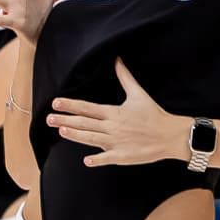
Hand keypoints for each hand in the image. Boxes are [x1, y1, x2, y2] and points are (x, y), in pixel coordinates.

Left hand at [46, 59, 188, 167]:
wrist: (171, 135)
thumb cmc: (154, 115)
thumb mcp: (139, 94)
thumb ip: (125, 77)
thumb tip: (117, 59)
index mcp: (114, 113)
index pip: (87, 107)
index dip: (70, 105)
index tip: (56, 103)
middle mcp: (113, 127)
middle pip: (85, 123)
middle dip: (65, 120)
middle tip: (48, 119)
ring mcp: (117, 142)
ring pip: (92, 138)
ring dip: (76, 135)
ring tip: (61, 131)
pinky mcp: (124, 155)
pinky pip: (108, 158)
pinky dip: (97, 159)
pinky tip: (86, 160)